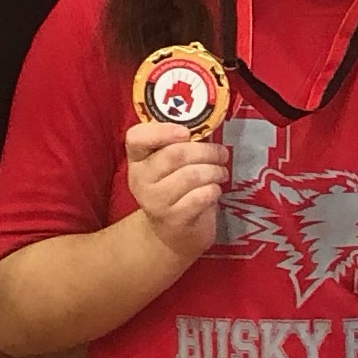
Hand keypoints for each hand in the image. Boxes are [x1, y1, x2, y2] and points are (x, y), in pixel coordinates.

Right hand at [124, 115, 229, 258]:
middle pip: (174, 155)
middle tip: (222, 154)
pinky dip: (214, 190)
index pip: (136, 138)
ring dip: (214, 171)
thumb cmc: (176, 189)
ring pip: (191, 176)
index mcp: (137, 159)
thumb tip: (207, 123)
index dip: (161, 131)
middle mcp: (140, 179)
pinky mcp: (173, 220)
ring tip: (221, 172)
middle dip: (206, 151)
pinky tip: (215, 190)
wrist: (172, 234)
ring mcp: (155, 201)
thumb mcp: (171, 165)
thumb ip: (181, 144)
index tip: (186, 132)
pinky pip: (200, 197)